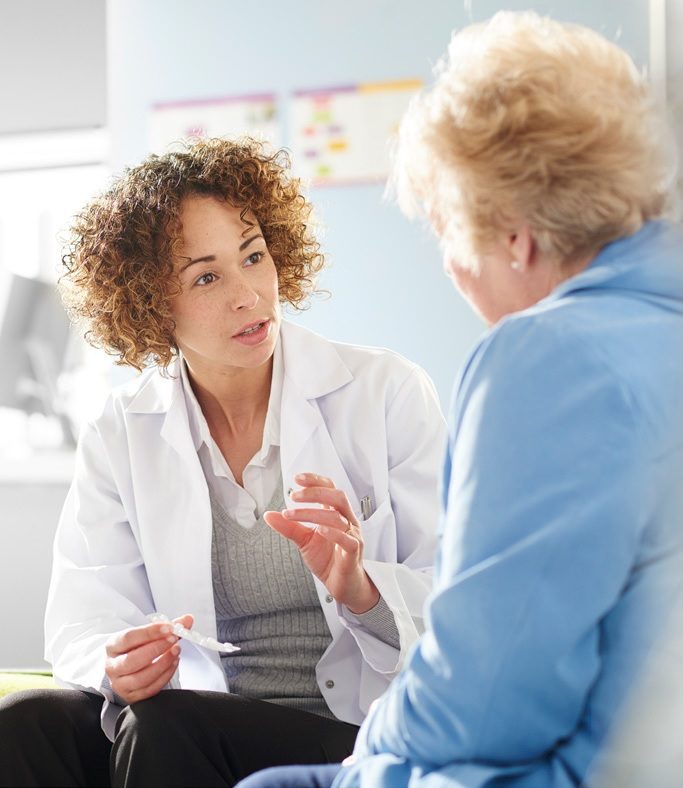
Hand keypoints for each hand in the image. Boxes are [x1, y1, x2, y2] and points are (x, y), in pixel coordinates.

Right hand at [104, 614, 192, 704]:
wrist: (127, 667)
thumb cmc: (137, 648)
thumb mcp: (147, 635)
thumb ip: (168, 627)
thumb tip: (187, 620)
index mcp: (113, 646)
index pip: (129, 638)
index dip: (150, 632)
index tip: (169, 628)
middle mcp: (113, 666)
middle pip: (132, 660)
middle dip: (157, 648)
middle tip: (174, 639)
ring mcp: (120, 683)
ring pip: (141, 678)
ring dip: (163, 664)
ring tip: (176, 652)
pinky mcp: (131, 696)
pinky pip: (150, 689)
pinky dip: (165, 676)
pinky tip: (174, 663)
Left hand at [264, 474, 379, 612]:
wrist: (341, 585)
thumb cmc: (327, 559)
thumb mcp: (304, 540)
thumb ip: (289, 527)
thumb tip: (269, 515)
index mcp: (336, 513)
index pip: (330, 488)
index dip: (315, 480)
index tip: (297, 479)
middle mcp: (347, 520)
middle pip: (337, 497)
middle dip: (314, 492)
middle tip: (293, 496)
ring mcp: (353, 535)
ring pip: (338, 516)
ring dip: (313, 512)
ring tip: (292, 514)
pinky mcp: (354, 552)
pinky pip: (347, 539)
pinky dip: (333, 533)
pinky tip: (319, 530)